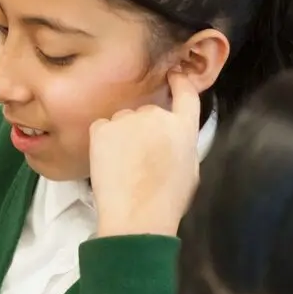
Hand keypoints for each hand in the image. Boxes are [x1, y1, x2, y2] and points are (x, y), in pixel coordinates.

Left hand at [90, 73, 204, 237]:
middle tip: (143, 159)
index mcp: (183, 127)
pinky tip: (110, 163)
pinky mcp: (101, 128)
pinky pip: (103, 128)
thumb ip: (183, 143)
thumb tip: (174, 135)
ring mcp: (126, 120)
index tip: (174, 76)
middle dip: (146, 129)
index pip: (185, 92)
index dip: (179, 82)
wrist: (136, 217)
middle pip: (150, 112)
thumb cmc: (168, 201)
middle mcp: (156, 115)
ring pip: (125, 121)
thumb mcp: (191, 169)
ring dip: (125, 135)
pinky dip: (105, 141)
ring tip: (126, 166)